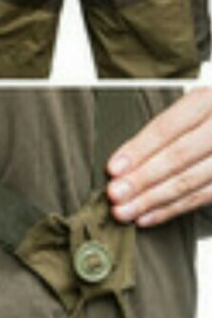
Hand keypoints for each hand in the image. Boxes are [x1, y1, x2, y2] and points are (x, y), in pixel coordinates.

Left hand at [106, 89, 211, 226]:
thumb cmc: (203, 117)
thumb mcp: (187, 109)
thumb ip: (161, 131)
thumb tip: (121, 162)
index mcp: (205, 102)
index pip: (167, 128)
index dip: (139, 150)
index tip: (114, 168)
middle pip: (178, 156)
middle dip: (142, 178)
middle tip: (115, 194)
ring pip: (189, 181)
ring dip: (152, 200)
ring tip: (126, 210)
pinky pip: (201, 198)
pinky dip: (171, 209)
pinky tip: (147, 215)